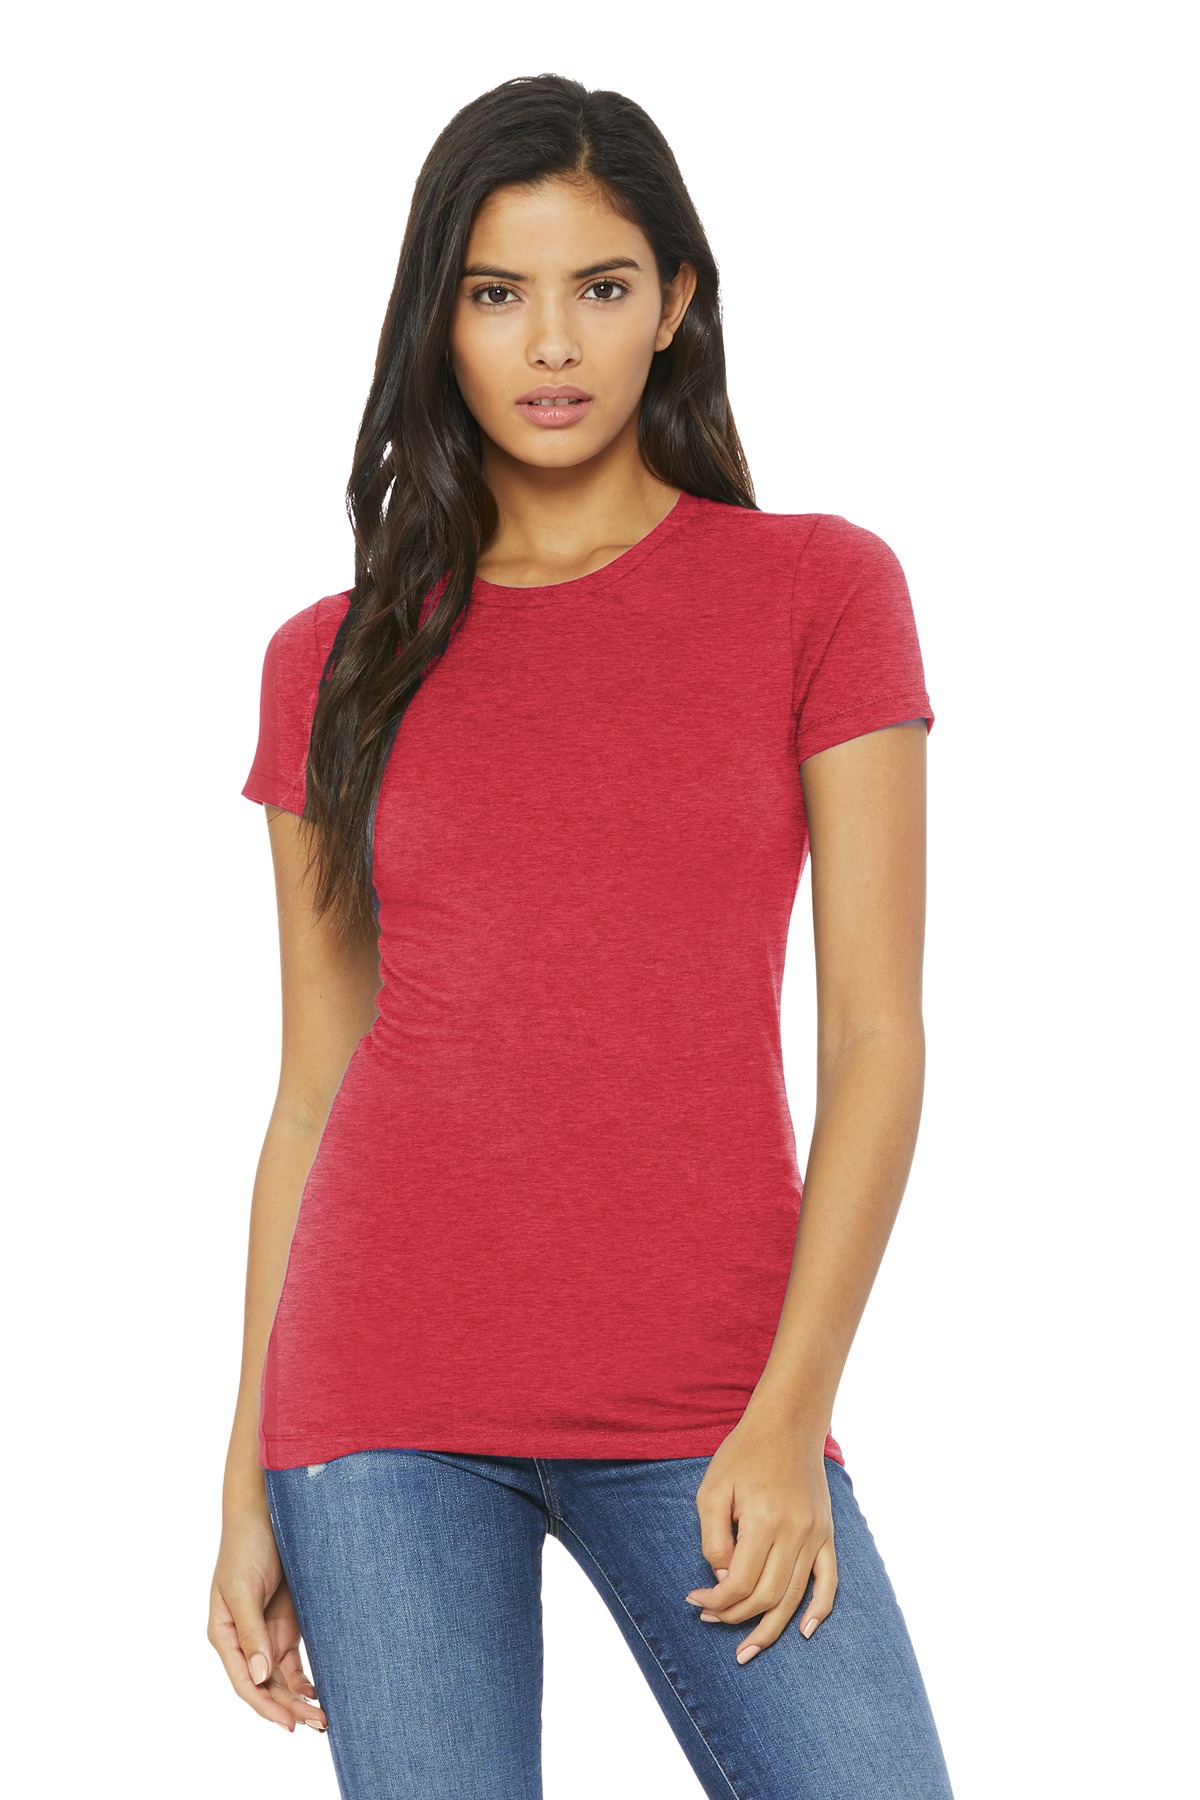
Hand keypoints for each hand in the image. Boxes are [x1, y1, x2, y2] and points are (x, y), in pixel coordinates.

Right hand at [208, 1507, 327, 1732]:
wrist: (266, 1512)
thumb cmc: (246, 1547)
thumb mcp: (243, 1589)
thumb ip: (251, 1633)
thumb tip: (260, 1676)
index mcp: (225, 1635)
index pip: (245, 1682)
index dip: (266, 1707)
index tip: (289, 1724)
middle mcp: (244, 1641)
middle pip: (266, 1686)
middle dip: (289, 1708)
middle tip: (318, 1724)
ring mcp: (266, 1633)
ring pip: (281, 1679)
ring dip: (299, 1699)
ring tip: (324, 1717)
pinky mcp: (285, 1624)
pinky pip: (293, 1662)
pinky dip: (305, 1679)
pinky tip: (320, 1691)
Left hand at [685, 1404, 837, 1663]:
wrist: (787, 1424)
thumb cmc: (743, 1453)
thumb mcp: (713, 1488)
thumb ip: (714, 1538)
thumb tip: (723, 1578)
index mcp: (765, 1520)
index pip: (741, 1582)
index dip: (715, 1600)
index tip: (694, 1600)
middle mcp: (796, 1532)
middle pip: (768, 1596)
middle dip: (736, 1617)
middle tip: (709, 1620)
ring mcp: (816, 1534)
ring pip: (796, 1597)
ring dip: (771, 1627)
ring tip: (748, 1648)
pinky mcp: (827, 1533)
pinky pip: (830, 1580)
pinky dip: (820, 1609)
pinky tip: (806, 1632)